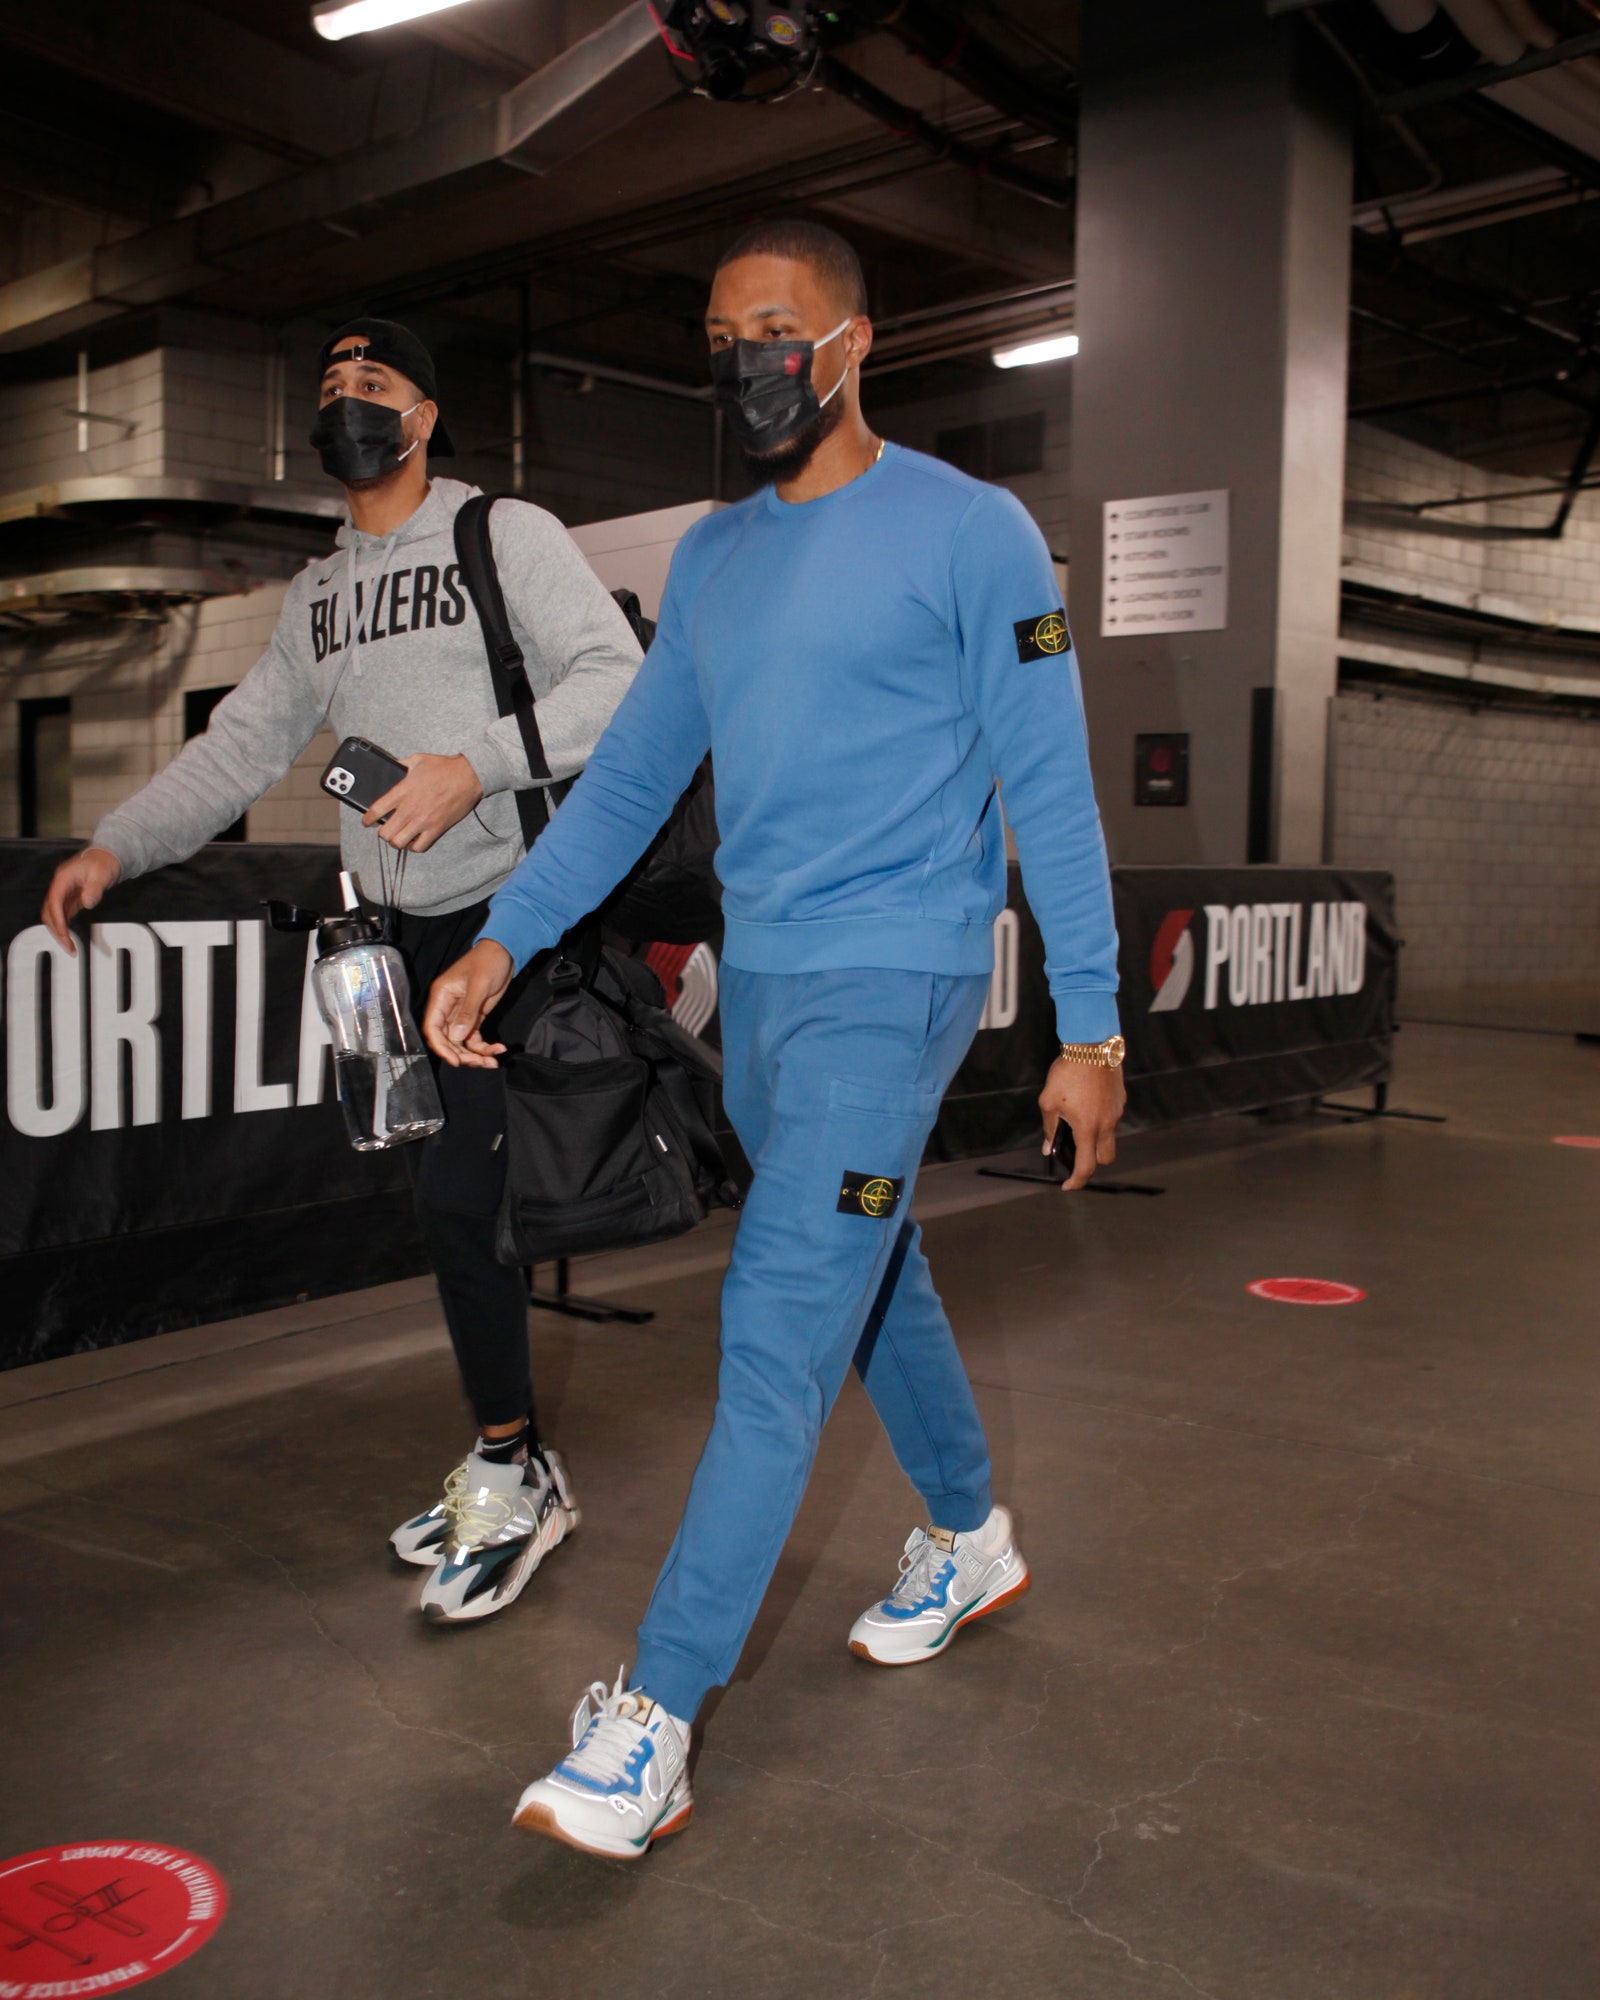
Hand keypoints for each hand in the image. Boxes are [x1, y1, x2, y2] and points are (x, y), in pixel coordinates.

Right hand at [41, 846, 121, 953]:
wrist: (107, 857)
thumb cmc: (103, 862)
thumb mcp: (101, 875)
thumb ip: (94, 889)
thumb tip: (87, 902)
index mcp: (63, 878)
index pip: (54, 902)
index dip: (57, 920)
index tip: (63, 934)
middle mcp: (60, 886)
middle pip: (49, 911)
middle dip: (56, 930)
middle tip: (67, 946)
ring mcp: (64, 893)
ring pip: (54, 915)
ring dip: (59, 931)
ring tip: (69, 946)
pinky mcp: (70, 898)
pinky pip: (62, 915)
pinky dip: (64, 927)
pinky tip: (69, 937)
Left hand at [363, 752, 482, 852]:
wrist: (468, 776)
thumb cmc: (444, 767)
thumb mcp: (417, 759)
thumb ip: (401, 765)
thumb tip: (391, 767)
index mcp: (402, 791)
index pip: (376, 811)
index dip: (367, 819)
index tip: (367, 821)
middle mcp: (410, 809)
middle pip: (385, 832)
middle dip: (382, 832)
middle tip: (385, 828)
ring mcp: (423, 821)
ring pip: (398, 843)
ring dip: (396, 840)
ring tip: (398, 835)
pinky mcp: (436, 829)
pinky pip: (419, 847)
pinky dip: (413, 846)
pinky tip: (414, 839)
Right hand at [423, 939, 514, 1067]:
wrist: (504, 952)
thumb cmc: (488, 962)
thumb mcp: (479, 985)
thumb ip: (468, 1012)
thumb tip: (456, 1037)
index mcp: (441, 997)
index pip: (432, 1028)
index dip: (441, 1047)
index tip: (456, 1061)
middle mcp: (447, 1008)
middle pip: (447, 1040)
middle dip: (462, 1055)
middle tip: (480, 1063)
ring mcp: (461, 1014)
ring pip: (461, 1043)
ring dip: (475, 1055)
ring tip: (492, 1062)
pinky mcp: (474, 1017)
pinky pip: (474, 1038)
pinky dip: (484, 1047)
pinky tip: (498, 1049)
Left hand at [1039, 1056, 1125, 1191]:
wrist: (1091, 1045)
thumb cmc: (1067, 1072)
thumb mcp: (1049, 1101)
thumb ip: (1050, 1128)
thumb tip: (1048, 1147)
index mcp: (1088, 1128)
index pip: (1086, 1166)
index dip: (1077, 1181)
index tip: (1067, 1185)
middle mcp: (1107, 1124)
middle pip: (1105, 1158)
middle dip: (1093, 1162)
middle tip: (1076, 1153)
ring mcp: (1117, 1112)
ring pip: (1110, 1137)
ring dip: (1096, 1138)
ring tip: (1077, 1120)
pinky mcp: (1120, 1100)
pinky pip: (1112, 1118)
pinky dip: (1101, 1120)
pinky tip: (1087, 1103)